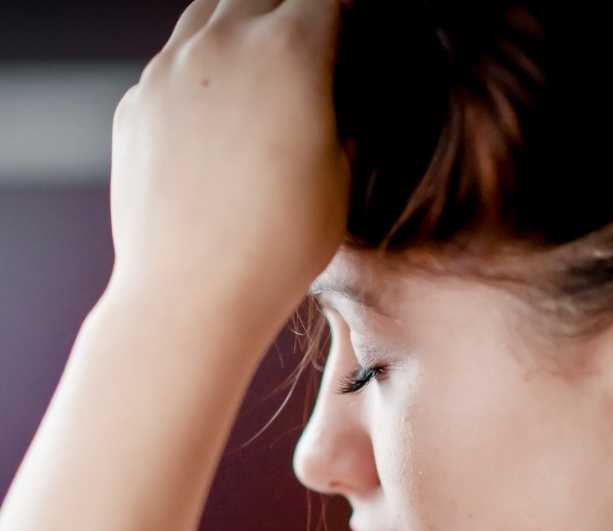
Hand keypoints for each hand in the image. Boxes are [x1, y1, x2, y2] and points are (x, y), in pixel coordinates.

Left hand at [106, 0, 349, 344]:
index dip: (343, 20)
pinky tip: (217, 119)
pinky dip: (199, 73)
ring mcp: (168, 70)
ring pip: (207, 14)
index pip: (325, 0)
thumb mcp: (340, 180)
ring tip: (261, 74)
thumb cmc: (279, 246)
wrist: (194, 293)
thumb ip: (335, 120)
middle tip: (310, 54)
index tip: (350, 43)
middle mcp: (222, 43)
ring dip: (240, 29)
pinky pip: (171, 65)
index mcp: (289, 51)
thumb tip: (329, 100)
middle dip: (291, 14)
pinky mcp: (136, 104)